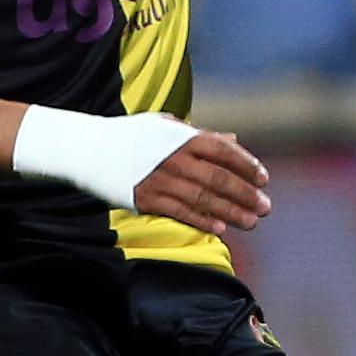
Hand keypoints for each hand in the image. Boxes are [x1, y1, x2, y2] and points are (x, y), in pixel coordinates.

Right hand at [131, 129, 272, 236]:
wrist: (90, 149)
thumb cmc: (135, 136)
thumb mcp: (166, 127)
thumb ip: (201, 135)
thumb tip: (233, 139)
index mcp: (182, 137)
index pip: (223, 150)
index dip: (246, 165)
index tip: (263, 179)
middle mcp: (173, 158)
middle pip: (218, 178)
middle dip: (245, 194)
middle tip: (265, 207)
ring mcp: (159, 180)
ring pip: (203, 199)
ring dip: (231, 212)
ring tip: (251, 222)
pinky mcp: (146, 199)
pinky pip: (180, 212)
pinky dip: (202, 221)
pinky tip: (220, 229)